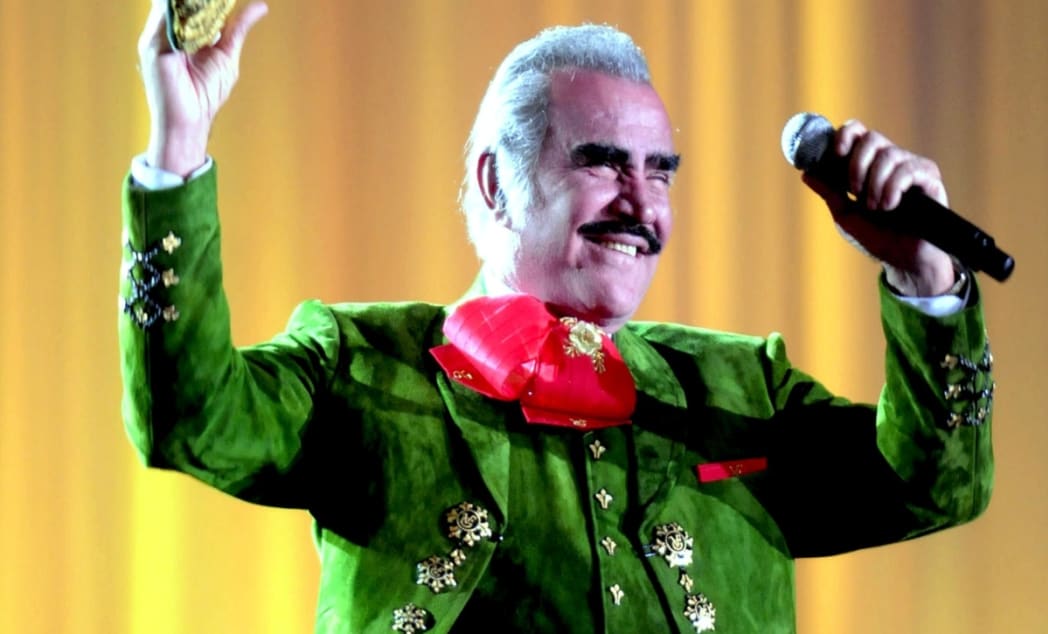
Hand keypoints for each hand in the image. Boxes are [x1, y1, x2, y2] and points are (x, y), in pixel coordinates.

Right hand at [138, 0, 268, 176]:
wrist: (190, 124)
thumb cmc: (205, 94)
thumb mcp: (226, 55)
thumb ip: (236, 28)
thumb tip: (260, 5)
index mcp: (179, 31)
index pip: (189, 1)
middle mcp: (163, 31)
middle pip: (177, 0)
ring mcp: (155, 38)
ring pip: (171, 4)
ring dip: (191, 0)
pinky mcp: (153, 48)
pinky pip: (167, 20)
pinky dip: (182, 10)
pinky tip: (198, 4)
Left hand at [801, 120, 955, 295]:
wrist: (903, 259)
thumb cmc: (877, 237)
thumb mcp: (846, 214)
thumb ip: (829, 192)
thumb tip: (806, 173)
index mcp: (868, 165)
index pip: (857, 133)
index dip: (844, 135)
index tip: (835, 154)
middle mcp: (889, 161)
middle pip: (871, 137)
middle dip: (857, 164)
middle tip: (854, 191)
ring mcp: (910, 166)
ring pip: (888, 154)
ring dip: (874, 183)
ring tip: (876, 208)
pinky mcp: (929, 177)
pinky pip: (908, 169)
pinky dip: (893, 187)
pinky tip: (890, 205)